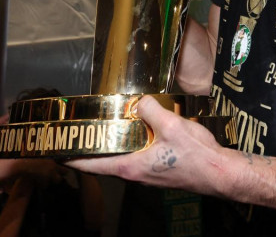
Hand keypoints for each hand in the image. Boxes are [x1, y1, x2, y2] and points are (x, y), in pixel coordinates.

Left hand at [65, 95, 228, 196]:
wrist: (221, 174)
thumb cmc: (197, 156)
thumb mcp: (172, 126)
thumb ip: (150, 110)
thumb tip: (138, 102)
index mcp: (131, 166)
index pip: (92, 165)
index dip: (71, 159)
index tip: (54, 153)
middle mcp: (135, 174)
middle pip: (102, 162)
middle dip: (87, 150)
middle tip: (74, 135)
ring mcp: (146, 174)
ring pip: (119, 160)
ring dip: (108, 148)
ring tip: (99, 130)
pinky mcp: (158, 170)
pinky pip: (135, 158)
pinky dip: (126, 147)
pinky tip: (133, 132)